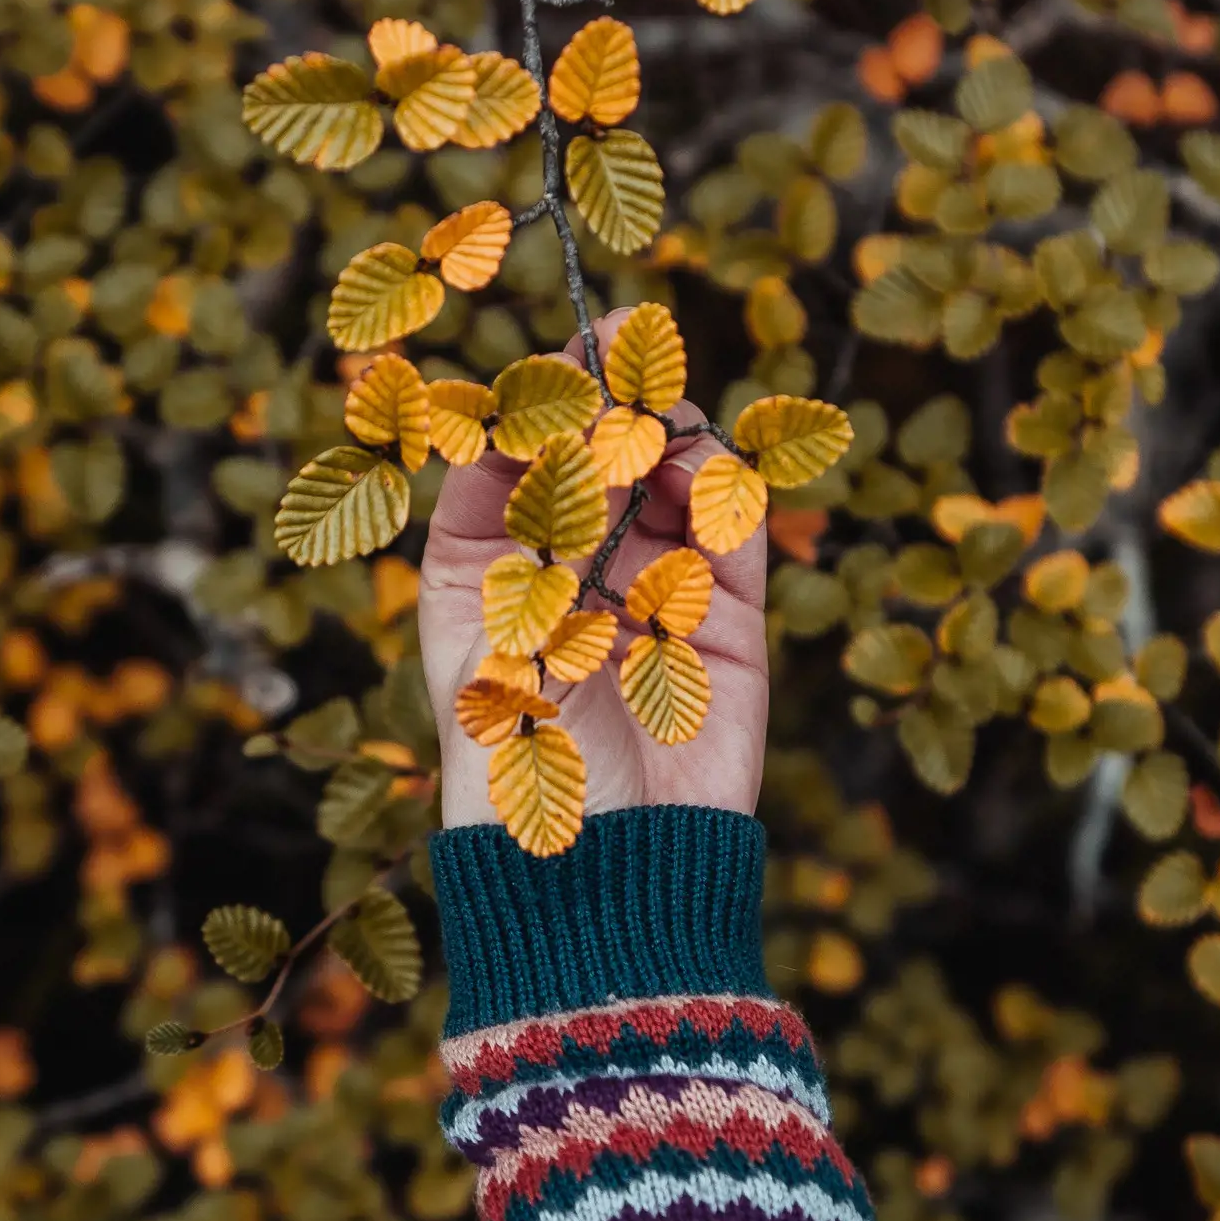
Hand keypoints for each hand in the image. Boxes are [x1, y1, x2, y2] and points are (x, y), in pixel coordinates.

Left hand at [419, 307, 769, 829]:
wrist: (611, 876)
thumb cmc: (522, 765)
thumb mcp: (503, 630)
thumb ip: (527, 523)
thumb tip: (528, 412)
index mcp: (486, 572)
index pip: (507, 460)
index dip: (532, 402)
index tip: (556, 356)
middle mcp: (569, 571)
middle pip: (594, 456)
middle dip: (611, 398)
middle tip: (630, 344)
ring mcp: (652, 590)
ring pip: (670, 481)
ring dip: (672, 438)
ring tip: (669, 421)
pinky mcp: (726, 621)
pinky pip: (733, 535)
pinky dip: (729, 493)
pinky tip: (712, 472)